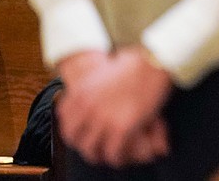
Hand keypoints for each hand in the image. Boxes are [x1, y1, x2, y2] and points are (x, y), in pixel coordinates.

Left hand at [58, 46, 172, 167]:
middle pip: (75, 139)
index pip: (65, 120)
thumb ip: (91, 87)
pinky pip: (113, 153)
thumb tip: (89, 92)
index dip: (74, 128)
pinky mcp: (122, 128)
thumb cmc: (135, 62)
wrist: (153, 62)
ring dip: (100, 154)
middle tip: (95, 146)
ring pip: (91, 150)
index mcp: (80, 94)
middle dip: (85, 144)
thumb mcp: (103, 72)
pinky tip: (123, 155)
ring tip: (109, 154)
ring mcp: (103, 120)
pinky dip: (118, 157)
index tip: (83, 131)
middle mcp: (87, 109)